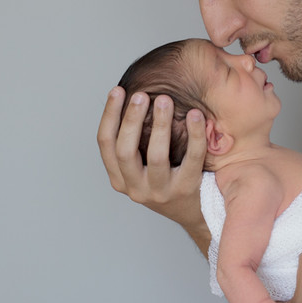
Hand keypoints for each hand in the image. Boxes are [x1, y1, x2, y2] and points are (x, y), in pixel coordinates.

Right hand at [97, 87, 206, 223]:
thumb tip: (131, 97)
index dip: (109, 115)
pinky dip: (194, 134)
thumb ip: (133, 142)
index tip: (118, 91)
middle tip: (141, 94)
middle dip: (131, 119)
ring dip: (159, 124)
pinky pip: (191, 158)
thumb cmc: (165, 180)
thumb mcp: (141, 167)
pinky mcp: (187, 189)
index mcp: (119, 179)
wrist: (194, 211)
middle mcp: (136, 188)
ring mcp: (161, 191)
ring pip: (156, 156)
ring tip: (164, 100)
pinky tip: (195, 115)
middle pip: (125, 150)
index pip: (106, 144)